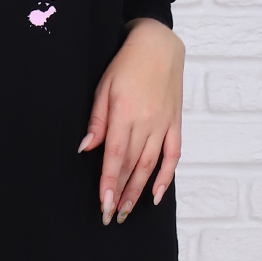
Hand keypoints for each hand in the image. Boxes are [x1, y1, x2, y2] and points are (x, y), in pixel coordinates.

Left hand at [78, 17, 183, 224]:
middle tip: (111, 216)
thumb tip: (85, 149)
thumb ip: (96, 121)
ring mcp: (163, 123)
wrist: (158, 44)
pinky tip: (156, 194)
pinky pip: (173, 154)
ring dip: (138, 190)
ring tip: (128, 211)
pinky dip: (165, 176)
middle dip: (121, 193)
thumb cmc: (126, 63)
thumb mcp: (103, 87)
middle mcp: (146, 121)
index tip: (104, 204)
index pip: (115, 156)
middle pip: (132, 165)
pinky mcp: (175, 122)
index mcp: (124, 113)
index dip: (109, 182)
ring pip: (150, 164)